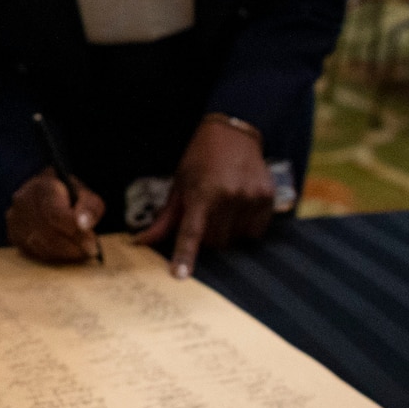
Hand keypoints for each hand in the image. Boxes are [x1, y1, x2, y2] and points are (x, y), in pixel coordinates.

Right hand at [6, 168, 105, 264]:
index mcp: (42, 187)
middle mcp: (23, 202)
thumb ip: (89, 207)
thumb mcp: (84, 194)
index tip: (92, 244)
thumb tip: (84, 225)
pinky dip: (53, 256)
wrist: (44, 191)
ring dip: (64, 254)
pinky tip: (66, 254)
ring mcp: (15, 219)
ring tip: (80, 253)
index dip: (75, 233)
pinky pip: (33, 252)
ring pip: (40, 245)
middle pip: (48, 233)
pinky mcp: (13, 234)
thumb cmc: (67, 193)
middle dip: (72, 247)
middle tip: (90, 251)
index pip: (56, 214)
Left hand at [134, 119, 274, 279]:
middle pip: (216, 242)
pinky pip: (255, 231)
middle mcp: (229, 196)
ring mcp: (251, 197)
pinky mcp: (268, 198)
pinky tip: (240, 206)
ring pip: (237, 239)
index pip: (191, 232)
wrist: (233, 133)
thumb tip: (141, 242)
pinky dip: (246, 226)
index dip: (185, 255)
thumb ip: (165, 218)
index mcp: (202, 193)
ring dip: (228, 231)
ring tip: (224, 208)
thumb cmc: (200, 160)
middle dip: (208, 236)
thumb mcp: (179, 185)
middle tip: (206, 215)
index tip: (180, 274)